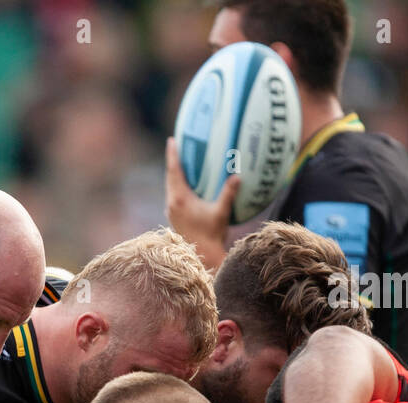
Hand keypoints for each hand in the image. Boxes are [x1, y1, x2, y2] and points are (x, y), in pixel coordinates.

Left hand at [165, 137, 238, 270]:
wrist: (201, 256)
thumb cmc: (211, 235)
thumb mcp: (221, 212)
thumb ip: (228, 193)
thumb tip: (237, 176)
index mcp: (180, 199)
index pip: (174, 171)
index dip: (173, 155)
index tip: (172, 140)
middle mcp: (172, 203)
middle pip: (170, 177)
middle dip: (173, 161)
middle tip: (176, 146)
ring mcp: (171, 211)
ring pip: (170, 187)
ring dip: (175, 174)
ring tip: (180, 162)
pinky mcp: (174, 217)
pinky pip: (174, 195)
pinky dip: (178, 185)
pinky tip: (187, 185)